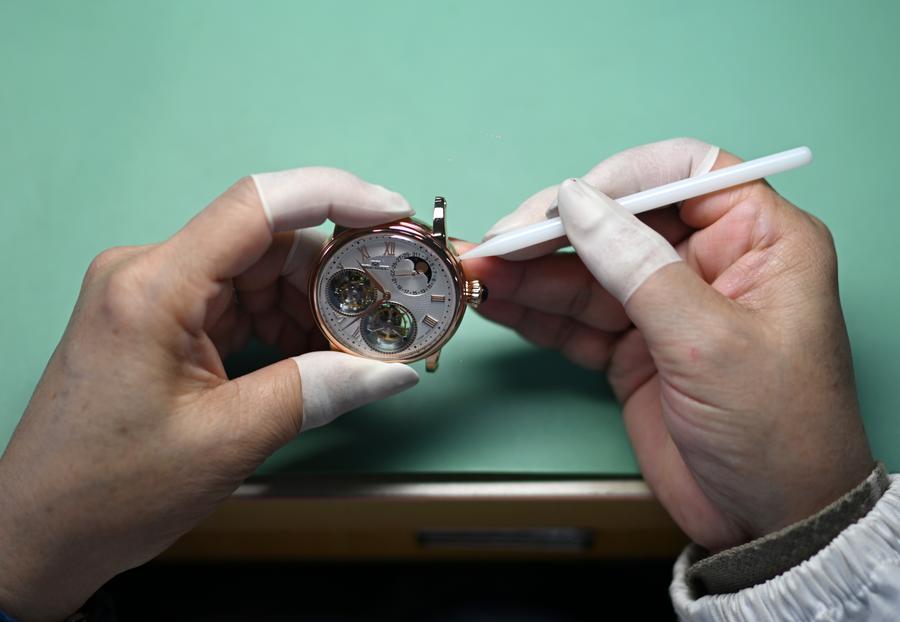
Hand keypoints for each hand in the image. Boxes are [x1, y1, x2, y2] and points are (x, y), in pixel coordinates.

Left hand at [0, 167, 418, 619]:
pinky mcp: (160, 318)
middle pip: (267, 242)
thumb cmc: (109, 490)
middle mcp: (148, 273)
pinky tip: (312, 357)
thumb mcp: (228, 439)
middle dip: (332, 276)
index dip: (336, 196)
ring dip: (311, 305)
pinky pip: (237, 300)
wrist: (41, 532)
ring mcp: (152, 294)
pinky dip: (281, 323)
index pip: (258, 205)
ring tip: (350, 351)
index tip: (393, 211)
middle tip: (382, 316)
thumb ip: (319, 391)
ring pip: (258, 272)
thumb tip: (391, 371)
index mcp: (153, 287)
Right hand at [464, 138, 872, 550]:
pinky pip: (577, 319)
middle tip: (499, 243)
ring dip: (531, 274)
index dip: (620, 177)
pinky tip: (497, 301)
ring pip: (588, 272)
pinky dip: (536, 312)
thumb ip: (637, 268)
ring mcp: (666, 307)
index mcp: (758, 240)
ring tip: (478, 272)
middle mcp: (709, 263)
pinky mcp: (634, 349)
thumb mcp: (709, 342)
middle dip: (555, 232)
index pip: (685, 173)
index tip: (566, 202)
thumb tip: (578, 203)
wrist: (769, 521)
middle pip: (621, 221)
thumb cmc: (777, 429)